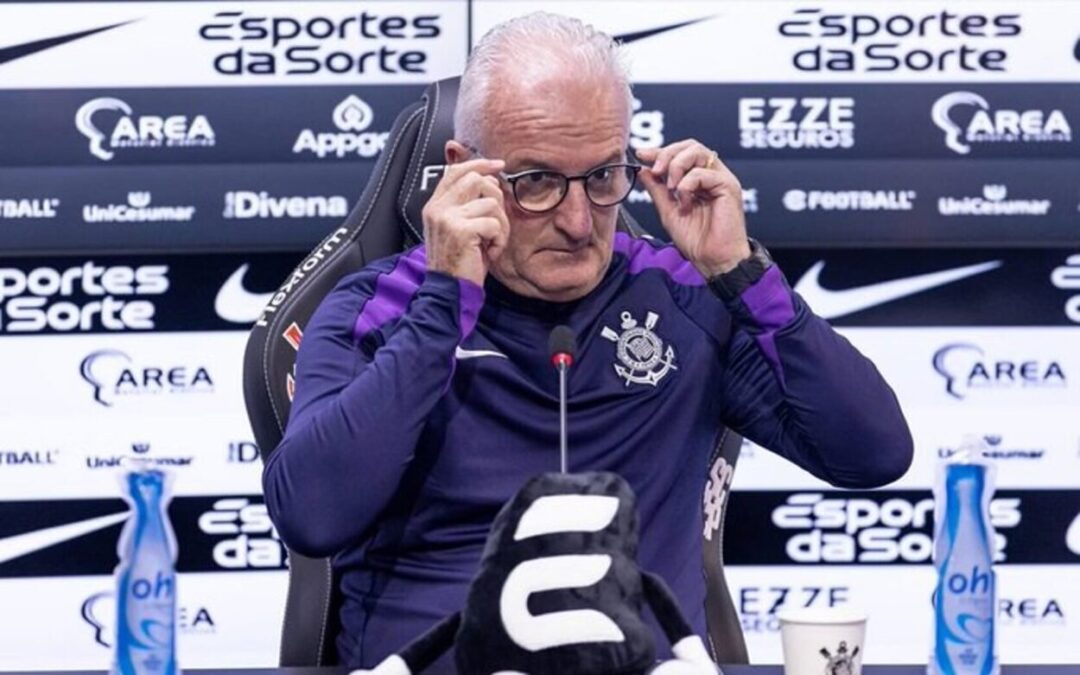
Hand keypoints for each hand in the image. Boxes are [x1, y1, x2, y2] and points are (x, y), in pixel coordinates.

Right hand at [421, 158, 510, 286]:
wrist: (449, 290)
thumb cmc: (459, 263)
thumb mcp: (458, 228)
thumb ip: (465, 204)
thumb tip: (490, 180)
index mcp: (435, 206)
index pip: (456, 171)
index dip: (479, 163)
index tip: (498, 165)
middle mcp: (438, 208)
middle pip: (476, 179)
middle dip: (496, 196)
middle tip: (498, 219)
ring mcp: (447, 217)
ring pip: (490, 201)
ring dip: (500, 223)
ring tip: (493, 241)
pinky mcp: (461, 230)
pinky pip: (494, 223)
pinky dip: (499, 239)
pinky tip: (490, 252)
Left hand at [636, 141, 750, 276]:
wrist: (712, 260)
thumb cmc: (696, 240)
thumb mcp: (668, 211)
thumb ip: (657, 190)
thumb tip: (643, 170)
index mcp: (699, 180)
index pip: (680, 153)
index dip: (660, 151)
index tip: (641, 155)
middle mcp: (711, 175)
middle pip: (690, 145)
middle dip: (667, 154)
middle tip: (655, 170)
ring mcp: (721, 179)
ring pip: (697, 151)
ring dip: (677, 165)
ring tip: (670, 187)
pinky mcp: (728, 186)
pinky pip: (703, 173)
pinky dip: (688, 184)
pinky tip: (685, 202)